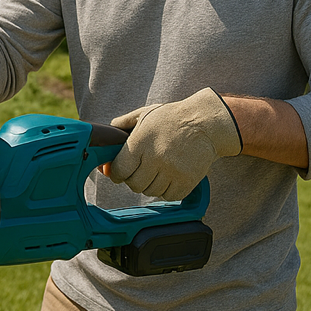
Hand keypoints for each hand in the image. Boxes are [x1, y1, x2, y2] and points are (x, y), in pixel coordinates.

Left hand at [107, 88, 242, 200]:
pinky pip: (168, 197)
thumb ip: (122, 124)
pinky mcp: (187, 181)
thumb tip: (105, 137)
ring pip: (151, 192)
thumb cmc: (172, 118)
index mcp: (141, 142)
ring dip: (151, 185)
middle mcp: (155, 158)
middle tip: (141, 170)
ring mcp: (172, 171)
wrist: (206, 123)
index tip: (120, 172)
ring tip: (158, 171)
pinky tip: (170, 178)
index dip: (117, 173)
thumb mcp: (144, 114)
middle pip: (134, 185)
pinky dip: (167, 191)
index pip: (120, 170)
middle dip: (134, 179)